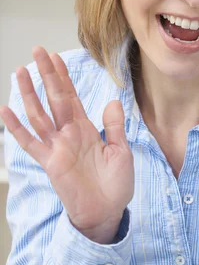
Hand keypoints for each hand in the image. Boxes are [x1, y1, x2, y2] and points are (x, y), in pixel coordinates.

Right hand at [0, 47, 133, 243]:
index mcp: (87, 129)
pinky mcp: (49, 163)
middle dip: (46, 74)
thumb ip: (116, 127)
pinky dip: (17, 128)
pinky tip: (6, 112)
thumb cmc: (116, 185)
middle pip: (54, 98)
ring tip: (21, 71)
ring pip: (39, 114)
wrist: (107, 213)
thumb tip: (112, 100)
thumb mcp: (121, 152)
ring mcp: (57, 147)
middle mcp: (69, 133)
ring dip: (29, 93)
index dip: (64, 77)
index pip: (72, 97)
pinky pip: (30, 143)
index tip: (56, 57)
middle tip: (37, 51)